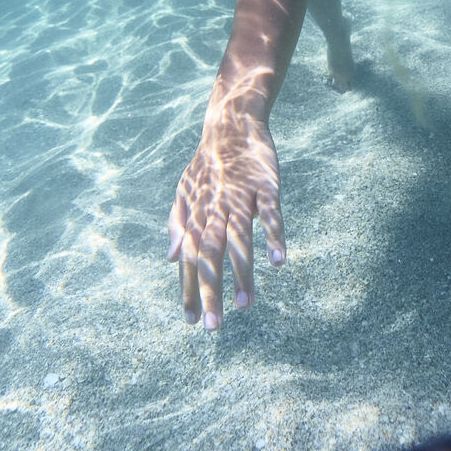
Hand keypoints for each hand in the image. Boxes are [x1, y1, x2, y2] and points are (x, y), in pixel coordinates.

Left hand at [166, 118, 284, 329]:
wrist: (230, 124)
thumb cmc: (207, 166)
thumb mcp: (185, 193)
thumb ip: (178, 226)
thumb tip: (171, 259)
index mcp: (195, 216)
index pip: (190, 261)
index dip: (189, 290)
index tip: (191, 322)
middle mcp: (214, 211)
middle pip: (210, 256)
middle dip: (210, 292)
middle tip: (213, 327)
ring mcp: (240, 199)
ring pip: (239, 240)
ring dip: (242, 274)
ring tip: (244, 305)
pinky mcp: (264, 186)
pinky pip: (270, 214)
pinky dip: (274, 236)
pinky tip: (279, 260)